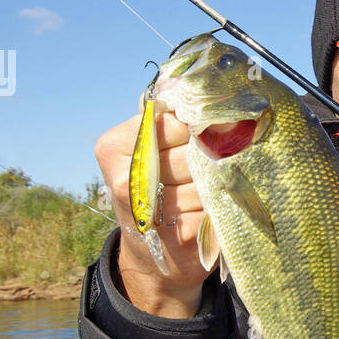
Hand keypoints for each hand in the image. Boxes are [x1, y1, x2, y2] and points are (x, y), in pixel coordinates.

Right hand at [93, 108, 211, 317]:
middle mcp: (124, 180)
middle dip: (211, 155)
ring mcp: (151, 211)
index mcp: (113, 147)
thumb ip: (159, 120)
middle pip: (192, 149)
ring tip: (216, 185)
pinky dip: (225, 205)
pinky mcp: (180, 235)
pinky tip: (218, 207)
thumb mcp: (146, 152)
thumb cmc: (155, 190)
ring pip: (207, 177)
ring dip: (221, 181)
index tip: (207, 131)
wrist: (153, 257)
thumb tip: (186, 81)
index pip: (172, 120)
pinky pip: (217, 205)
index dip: (197, 126)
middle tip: (215, 161)